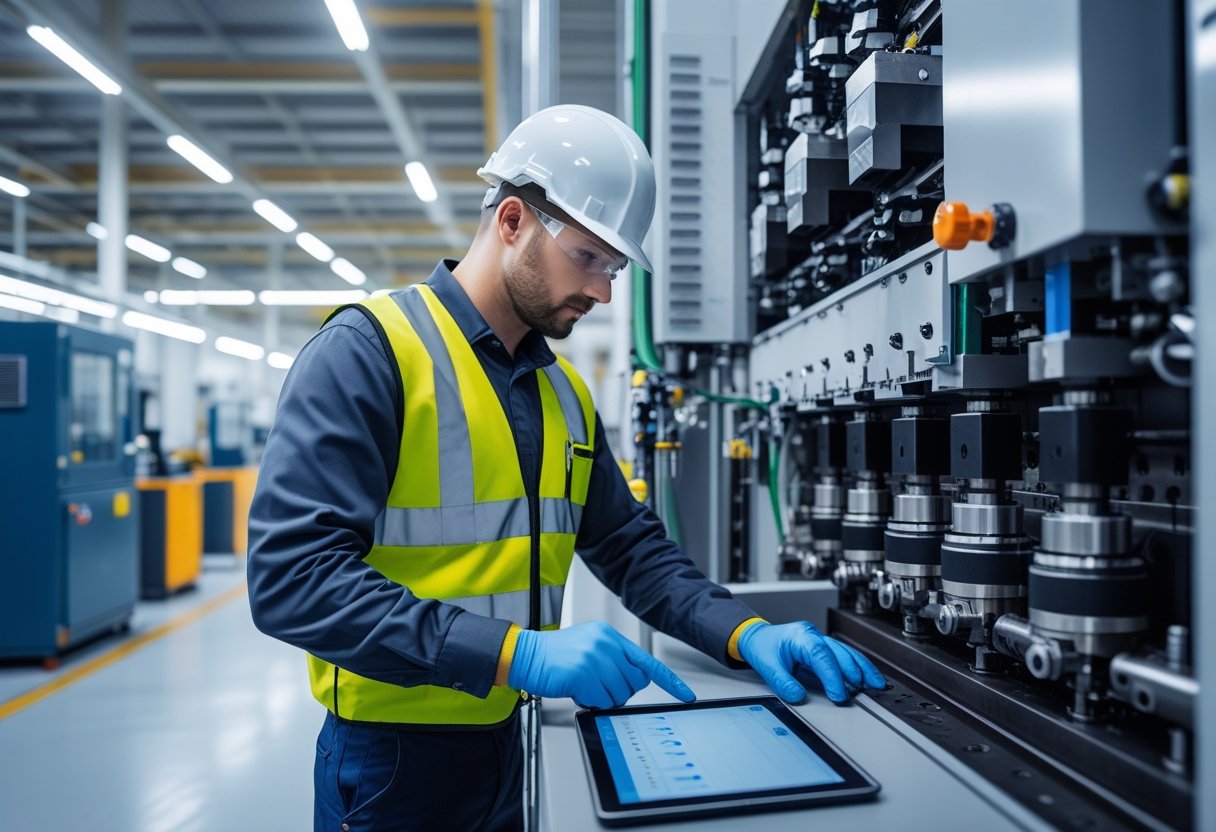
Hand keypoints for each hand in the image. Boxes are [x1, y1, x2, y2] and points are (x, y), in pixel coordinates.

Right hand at [507, 622, 696, 708]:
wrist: (524, 655)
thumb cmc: (555, 656)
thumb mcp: (589, 647)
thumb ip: (613, 660)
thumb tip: (633, 681)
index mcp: (609, 636)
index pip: (646, 661)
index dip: (669, 680)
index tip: (685, 694)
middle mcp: (605, 644)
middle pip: (634, 683)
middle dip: (619, 691)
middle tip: (597, 685)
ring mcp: (595, 658)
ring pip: (619, 694)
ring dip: (602, 697)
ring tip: (582, 684)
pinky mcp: (583, 673)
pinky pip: (601, 700)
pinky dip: (589, 701)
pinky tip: (576, 689)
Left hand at [738, 621, 885, 703]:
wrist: (757, 637)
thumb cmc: (763, 647)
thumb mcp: (766, 665)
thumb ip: (782, 682)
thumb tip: (798, 696)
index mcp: (801, 636)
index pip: (821, 655)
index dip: (833, 676)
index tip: (839, 694)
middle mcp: (814, 636)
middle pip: (840, 652)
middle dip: (853, 672)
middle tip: (859, 692)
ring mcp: (822, 641)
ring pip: (848, 653)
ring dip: (863, 669)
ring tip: (876, 684)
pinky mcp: (825, 650)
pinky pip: (845, 658)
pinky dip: (859, 668)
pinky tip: (869, 678)